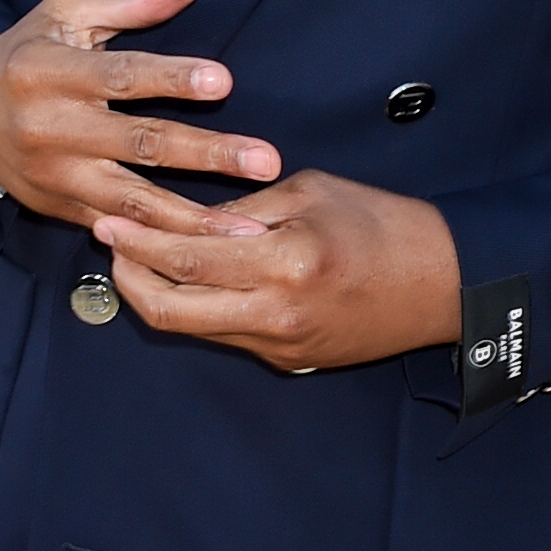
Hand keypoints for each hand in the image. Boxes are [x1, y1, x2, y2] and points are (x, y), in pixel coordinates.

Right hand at [0, 0, 280, 237]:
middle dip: (207, 154)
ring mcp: (57, 176)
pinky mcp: (62, 209)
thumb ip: (129, 1)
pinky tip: (208, 253)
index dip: (172, 78)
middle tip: (265, 160)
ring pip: (133, 203)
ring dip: (195, 218)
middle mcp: (52, 129)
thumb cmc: (27, 52)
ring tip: (248, 230)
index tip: (224, 81)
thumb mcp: (65, 13)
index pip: (121, 77)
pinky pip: (120, 231)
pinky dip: (163, 243)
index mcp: (48, 71)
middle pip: (139, 144)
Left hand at [94, 167, 461, 372]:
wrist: (443, 284)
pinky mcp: (287, 358)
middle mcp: (273, 313)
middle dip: (128, 277)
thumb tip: (191, 219)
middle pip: (169, 310)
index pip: (186, 258)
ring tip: (138, 258)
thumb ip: (245, 208)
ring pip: (191, 328)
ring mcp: (278, 344)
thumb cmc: (385, 225)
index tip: (107, 219)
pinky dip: (196, 306)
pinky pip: (223, 334)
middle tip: (109, 243)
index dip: (137, 241)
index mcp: (282, 262)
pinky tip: (188, 279)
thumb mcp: (311, 191)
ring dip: (155, 295)